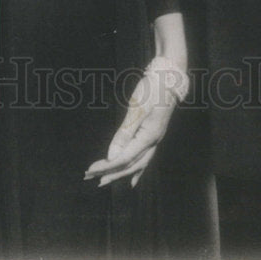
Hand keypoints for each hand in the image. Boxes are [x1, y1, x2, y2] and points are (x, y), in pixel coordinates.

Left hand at [84, 64, 183, 189]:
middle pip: (130, 164)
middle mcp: (153, 142)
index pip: (124, 158)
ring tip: (105, 181)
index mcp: (149, 137)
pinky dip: (136, 170)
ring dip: (120, 173)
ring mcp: (155, 139)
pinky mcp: (153, 135)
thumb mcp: (137, 109)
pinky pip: (144, 159)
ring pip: (137, 164)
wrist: (170, 77)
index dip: (107, 166)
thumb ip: (124, 134)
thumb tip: (112, 156)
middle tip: (91, 178)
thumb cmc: (152, 90)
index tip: (90, 170)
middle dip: (110, 173)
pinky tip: (133, 179)